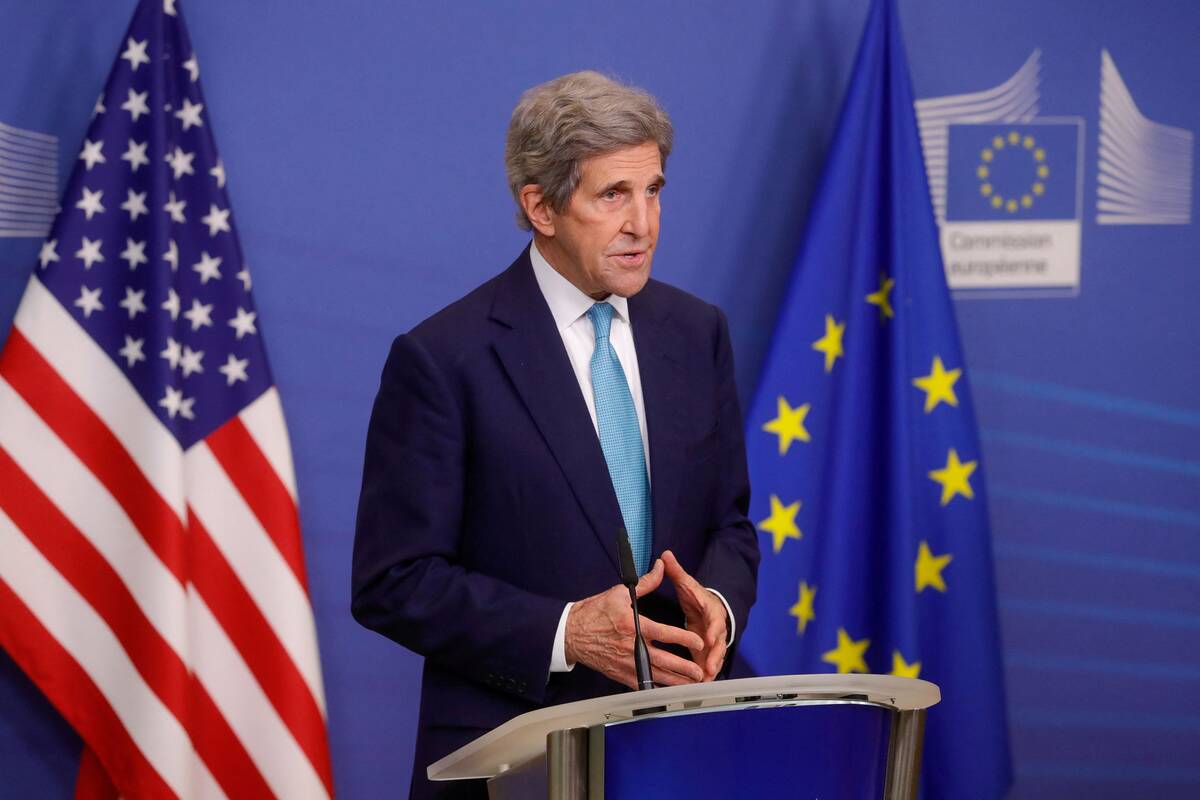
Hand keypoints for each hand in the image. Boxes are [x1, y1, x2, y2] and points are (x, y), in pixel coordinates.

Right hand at [564, 558, 705, 689]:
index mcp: (633, 626)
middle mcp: (631, 647)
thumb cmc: (593, 612)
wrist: (570, 633)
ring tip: (692, 684)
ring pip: (655, 676)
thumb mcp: (618, 593)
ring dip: (675, 681)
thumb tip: (661, 567)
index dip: (684, 639)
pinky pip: (642, 685)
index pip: (664, 634)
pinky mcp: (620, 674)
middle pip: (664, 661)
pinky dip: (657, 688)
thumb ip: (645, 583)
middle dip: (684, 668)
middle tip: (700, 671)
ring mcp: (625, 663)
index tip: (699, 643)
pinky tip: (670, 691)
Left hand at [661, 550, 727, 680]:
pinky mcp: (708, 653)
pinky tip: (697, 687)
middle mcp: (716, 628)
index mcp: (711, 611)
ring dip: (710, 670)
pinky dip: (704, 676)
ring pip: (715, 658)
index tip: (708, 640)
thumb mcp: (687, 584)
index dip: (713, 631)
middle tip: (708, 670)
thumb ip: (677, 572)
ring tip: (704, 683)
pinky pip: (707, 665)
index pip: (715, 621)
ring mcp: (714, 642)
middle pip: (719, 644)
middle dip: (714, 657)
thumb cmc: (696, 597)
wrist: (708, 607)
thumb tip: (665, 555)